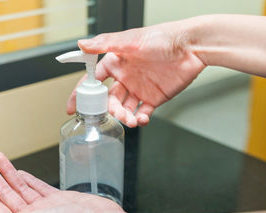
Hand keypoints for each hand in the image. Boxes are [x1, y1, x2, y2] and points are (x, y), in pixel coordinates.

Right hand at [67, 22, 205, 126]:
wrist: (192, 47)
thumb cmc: (162, 38)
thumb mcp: (131, 40)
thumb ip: (105, 44)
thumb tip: (81, 45)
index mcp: (116, 63)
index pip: (93, 80)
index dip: (82, 93)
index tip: (73, 106)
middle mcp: (125, 77)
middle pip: (109, 99)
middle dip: (110, 110)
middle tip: (116, 114)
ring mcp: (139, 89)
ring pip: (125, 108)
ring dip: (125, 117)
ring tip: (131, 120)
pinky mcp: (154, 98)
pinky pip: (143, 112)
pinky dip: (141, 119)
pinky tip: (142, 119)